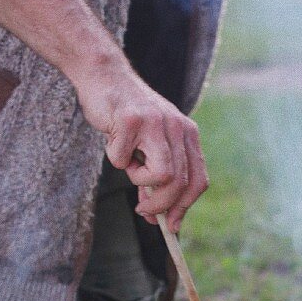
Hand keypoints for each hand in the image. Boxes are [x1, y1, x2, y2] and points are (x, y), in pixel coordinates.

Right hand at [77, 60, 208, 232]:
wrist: (103, 75)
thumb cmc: (124, 115)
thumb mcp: (147, 146)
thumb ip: (155, 176)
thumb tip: (156, 215)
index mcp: (187, 134)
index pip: (198, 180)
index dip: (185, 207)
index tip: (171, 225)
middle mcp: (178, 127)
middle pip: (180, 183)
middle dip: (161, 206)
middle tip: (143, 211)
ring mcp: (156, 122)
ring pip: (161, 176)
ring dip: (138, 180)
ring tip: (127, 161)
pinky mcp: (131, 120)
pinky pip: (122, 160)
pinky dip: (114, 156)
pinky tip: (112, 137)